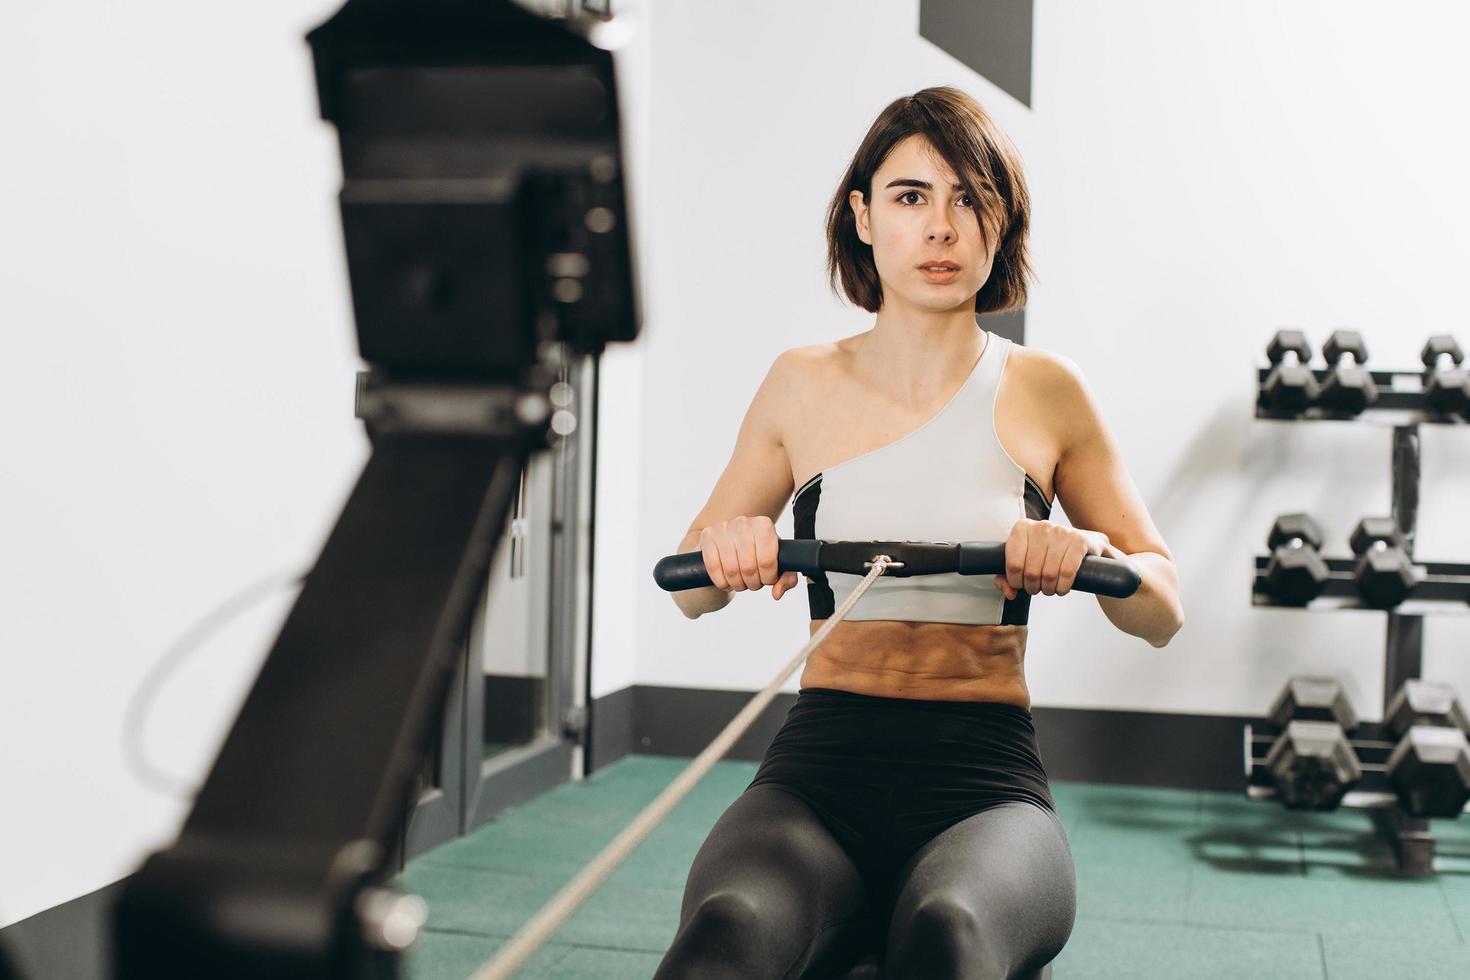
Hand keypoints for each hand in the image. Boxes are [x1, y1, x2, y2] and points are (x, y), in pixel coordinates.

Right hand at [699, 515, 800, 599]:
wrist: (728, 545)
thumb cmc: (756, 555)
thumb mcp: (776, 565)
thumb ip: (786, 579)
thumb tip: (777, 593)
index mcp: (764, 525)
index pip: (767, 561)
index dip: (767, 578)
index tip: (766, 579)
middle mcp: (744, 522)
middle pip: (748, 567)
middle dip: (752, 583)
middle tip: (752, 582)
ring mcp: (723, 527)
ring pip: (731, 570)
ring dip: (737, 584)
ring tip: (740, 582)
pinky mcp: (707, 535)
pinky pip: (713, 567)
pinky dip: (721, 582)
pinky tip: (726, 581)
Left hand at [993, 519, 1108, 598]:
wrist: (1082, 543)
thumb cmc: (1047, 554)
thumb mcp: (1023, 561)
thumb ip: (1006, 578)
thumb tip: (1010, 593)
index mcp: (1022, 528)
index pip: (1013, 564)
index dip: (1016, 581)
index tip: (1022, 583)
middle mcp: (1041, 527)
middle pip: (1031, 572)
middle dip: (1033, 587)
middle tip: (1037, 588)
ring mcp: (1061, 532)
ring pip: (1049, 574)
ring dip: (1048, 589)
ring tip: (1049, 588)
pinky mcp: (1079, 541)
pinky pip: (1067, 572)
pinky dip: (1063, 586)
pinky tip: (1062, 587)